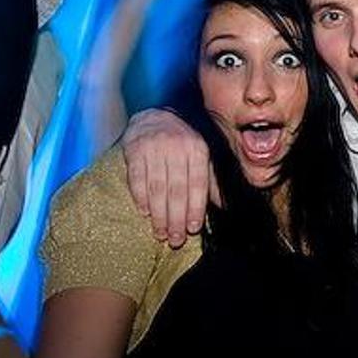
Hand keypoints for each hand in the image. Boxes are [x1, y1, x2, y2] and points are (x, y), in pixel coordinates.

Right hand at [121, 109, 211, 246]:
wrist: (155, 117)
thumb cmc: (183, 143)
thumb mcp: (202, 156)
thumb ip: (211, 180)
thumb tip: (224, 205)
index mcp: (198, 149)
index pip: (197, 184)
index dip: (196, 207)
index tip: (193, 228)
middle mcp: (177, 147)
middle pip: (177, 189)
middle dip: (176, 218)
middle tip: (175, 240)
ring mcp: (154, 147)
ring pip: (157, 187)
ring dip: (159, 214)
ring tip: (161, 234)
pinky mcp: (134, 148)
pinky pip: (137, 178)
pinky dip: (140, 198)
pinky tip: (145, 213)